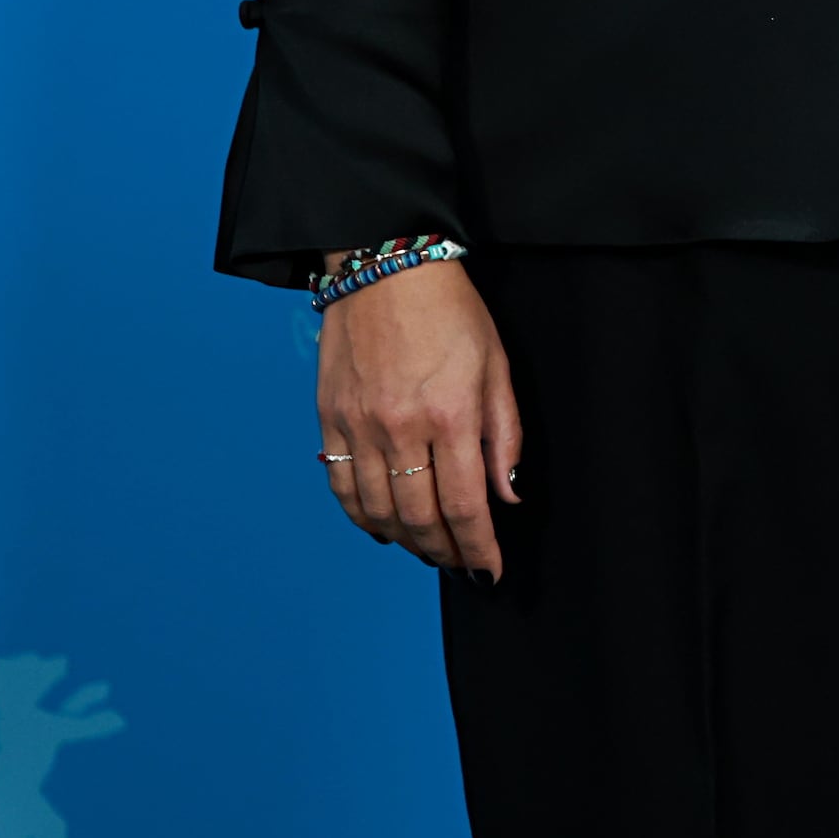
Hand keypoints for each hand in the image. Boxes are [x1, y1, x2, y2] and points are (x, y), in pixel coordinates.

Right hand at [316, 260, 521, 580]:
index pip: (466, 505)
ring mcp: (359, 426)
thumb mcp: (496, 365)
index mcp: (450, 415)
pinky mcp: (330, 419)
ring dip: (404, 541)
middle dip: (443, 551)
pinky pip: (341, 486)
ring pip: (378, 511)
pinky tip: (382, 527)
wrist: (384, 266)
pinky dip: (362, 516)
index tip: (490, 570)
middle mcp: (401, 428)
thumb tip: (508, 495)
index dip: (479, 548)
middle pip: (419, 518)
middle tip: (460, 563)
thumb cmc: (450, 310)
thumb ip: (504, 435)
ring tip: (427, 548)